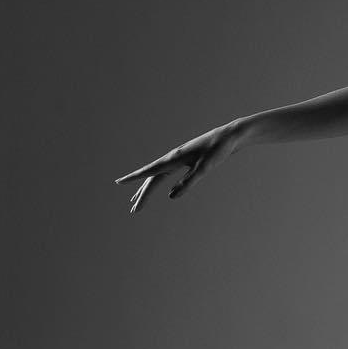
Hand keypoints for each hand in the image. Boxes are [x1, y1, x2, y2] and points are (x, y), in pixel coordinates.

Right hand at [116, 120, 244, 213]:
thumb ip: (189, 183)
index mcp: (174, 159)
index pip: (150, 172)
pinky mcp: (185, 161)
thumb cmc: (218, 151)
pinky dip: (158, 182)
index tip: (118, 182)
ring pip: (157, 176)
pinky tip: (157, 186)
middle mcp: (172, 158)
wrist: (229, 137)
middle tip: (134, 211)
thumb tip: (171, 197)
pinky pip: (166, 174)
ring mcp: (178, 159)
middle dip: (142, 195)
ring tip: (136, 202)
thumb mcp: (205, 169)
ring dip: (147, 189)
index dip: (133, 178)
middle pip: (152, 179)